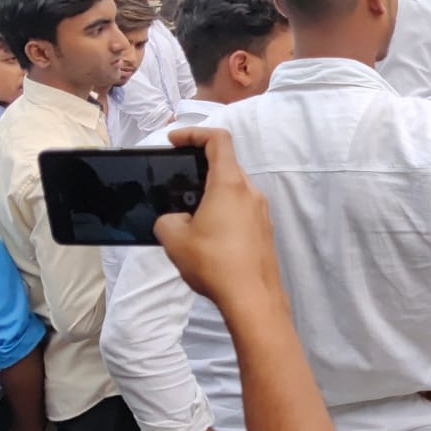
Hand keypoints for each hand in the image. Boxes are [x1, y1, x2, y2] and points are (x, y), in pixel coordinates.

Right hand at [157, 128, 280, 307]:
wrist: (251, 297)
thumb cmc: (213, 262)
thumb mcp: (173, 237)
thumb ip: (168, 218)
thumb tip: (176, 219)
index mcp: (230, 184)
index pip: (218, 140)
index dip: (194, 133)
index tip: (174, 141)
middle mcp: (250, 192)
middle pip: (225, 166)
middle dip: (198, 169)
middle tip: (173, 182)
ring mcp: (261, 212)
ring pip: (232, 191)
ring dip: (208, 194)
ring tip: (184, 214)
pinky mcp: (263, 231)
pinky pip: (239, 211)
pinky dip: (220, 212)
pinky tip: (203, 235)